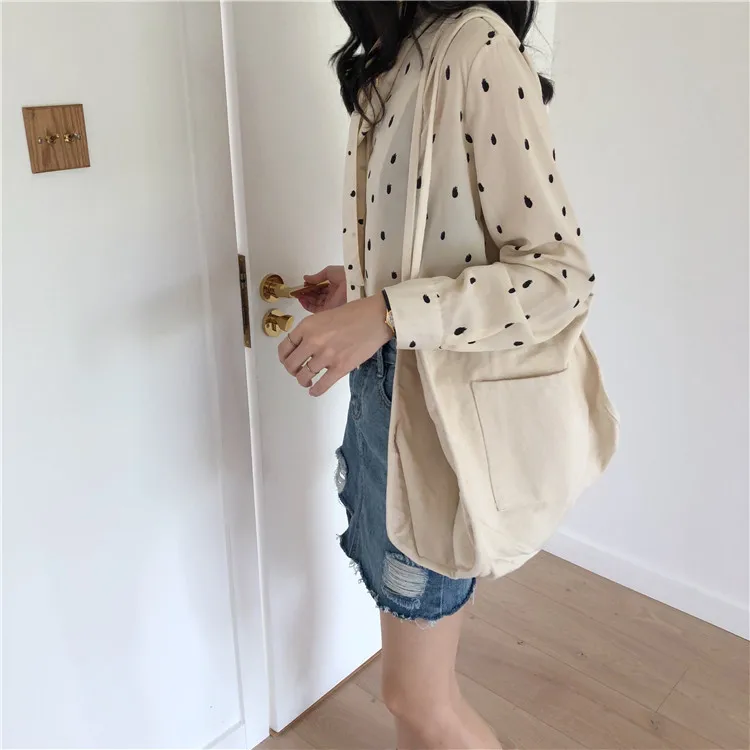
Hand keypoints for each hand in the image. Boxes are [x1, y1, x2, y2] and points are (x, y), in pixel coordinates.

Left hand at [278, 294, 392, 396]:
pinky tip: (314, 391)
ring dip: (303, 381)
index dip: (284, 357)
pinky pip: (322, 385)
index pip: (285, 347)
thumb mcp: (324, 315)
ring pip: (303, 377)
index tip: (287, 360)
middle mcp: (313, 341)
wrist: (376, 318)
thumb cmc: (354, 313)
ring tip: (307, 381)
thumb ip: (312, 330)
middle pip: (291, 365)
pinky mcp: (340, 368)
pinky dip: (315, 391)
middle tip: (298, 371)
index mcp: (307, 326)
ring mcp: (326, 356)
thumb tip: (305, 345)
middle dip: (292, 371)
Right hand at [297, 265, 347, 312]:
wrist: (353, 285)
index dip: (311, 286)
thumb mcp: (329, 272)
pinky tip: (302, 300)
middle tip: (299, 290)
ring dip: (305, 299)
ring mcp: (331, 303)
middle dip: (306, 293)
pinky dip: (307, 305)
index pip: (320, 288)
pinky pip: (315, 310)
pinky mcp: (329, 310)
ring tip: (298, 294)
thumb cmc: (346, 276)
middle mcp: (332, 296)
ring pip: (315, 303)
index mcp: (334, 287)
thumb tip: (306, 277)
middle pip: (316, 296)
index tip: (304, 284)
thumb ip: (316, 277)